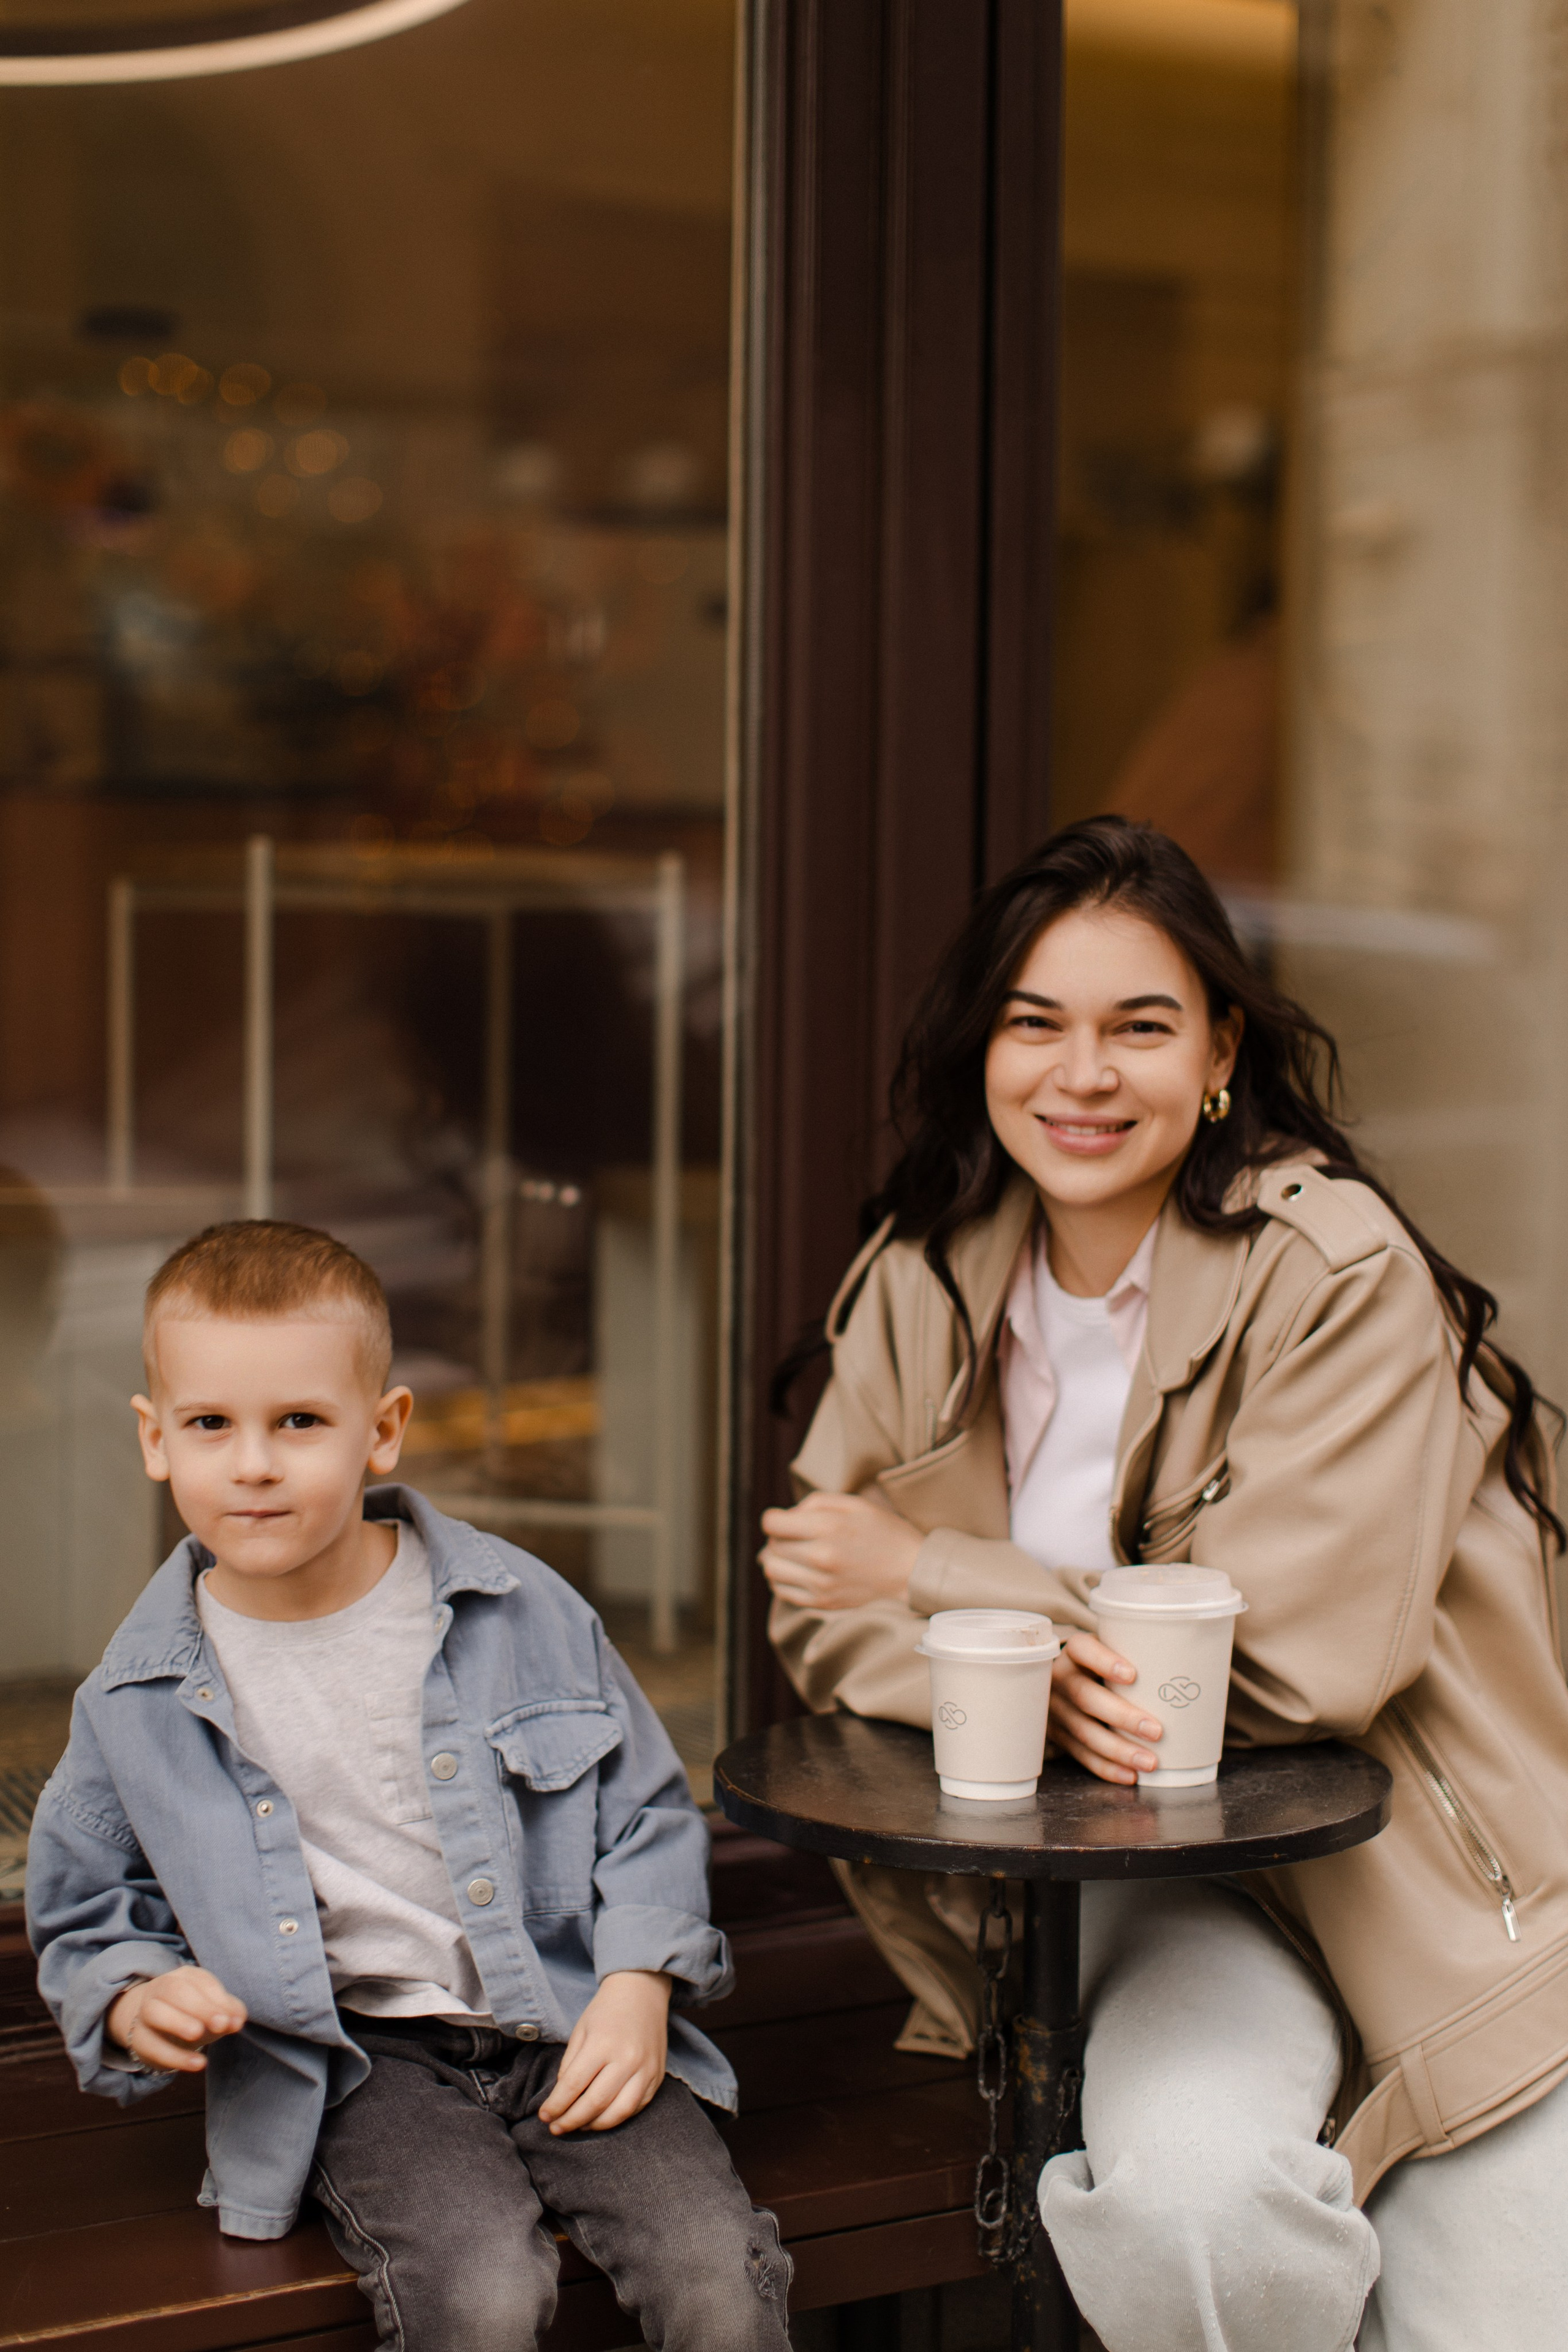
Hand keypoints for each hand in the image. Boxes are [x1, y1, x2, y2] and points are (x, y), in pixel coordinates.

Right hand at [106, 1966, 246, 2073]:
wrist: (158, 2030)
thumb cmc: (194, 2015)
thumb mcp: (214, 2011)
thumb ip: (229, 2012)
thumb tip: (238, 2020)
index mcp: (184, 1976)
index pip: (200, 1981)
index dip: (218, 1999)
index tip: (235, 2020)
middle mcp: (161, 1988)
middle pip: (175, 1991)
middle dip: (200, 2007)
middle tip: (221, 2025)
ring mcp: (145, 2012)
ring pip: (154, 2012)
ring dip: (178, 2022)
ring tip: (198, 2034)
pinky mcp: (137, 2038)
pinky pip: (151, 2046)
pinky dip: (175, 2057)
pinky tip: (198, 2063)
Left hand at [538, 1969, 669, 2134]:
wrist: (642, 1991)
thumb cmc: (605, 2010)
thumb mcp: (580, 2030)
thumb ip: (569, 2065)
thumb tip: (561, 2099)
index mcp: (602, 2044)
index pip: (573, 2085)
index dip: (556, 2105)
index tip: (544, 2116)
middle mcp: (627, 2059)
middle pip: (594, 2103)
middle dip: (571, 2121)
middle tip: (556, 2128)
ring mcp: (645, 2070)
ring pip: (618, 2113)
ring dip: (594, 2126)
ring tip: (578, 2127)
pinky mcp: (657, 2076)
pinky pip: (637, 2107)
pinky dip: (617, 2118)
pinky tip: (601, 2118)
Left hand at [760, 1492, 923, 1611]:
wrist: (913, 1572)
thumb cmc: (885, 1532)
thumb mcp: (855, 1503)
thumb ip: (815, 1502)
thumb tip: (787, 1516)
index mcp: (827, 1527)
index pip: (772, 1523)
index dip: (774, 1517)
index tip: (784, 1519)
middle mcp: (820, 1557)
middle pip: (771, 1546)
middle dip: (778, 1537)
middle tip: (795, 1535)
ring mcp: (821, 1583)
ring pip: (771, 1570)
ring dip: (775, 1559)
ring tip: (793, 1554)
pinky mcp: (823, 1602)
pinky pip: (782, 1592)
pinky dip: (781, 1580)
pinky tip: (796, 1571)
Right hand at [1048, 1631, 1164, 1785]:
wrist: (1066, 1682)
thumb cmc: (1105, 1666)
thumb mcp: (1112, 1651)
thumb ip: (1140, 1656)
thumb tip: (1200, 1670)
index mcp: (1074, 1651)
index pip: (1083, 1649)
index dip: (1104, 1661)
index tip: (1133, 1675)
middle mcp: (1060, 1679)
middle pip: (1085, 1697)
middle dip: (1122, 1716)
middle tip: (1157, 1731)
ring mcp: (1056, 1709)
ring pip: (1084, 1732)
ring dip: (1119, 1750)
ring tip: (1150, 1762)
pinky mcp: (1058, 1735)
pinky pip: (1081, 1755)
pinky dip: (1107, 1768)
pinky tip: (1130, 1775)